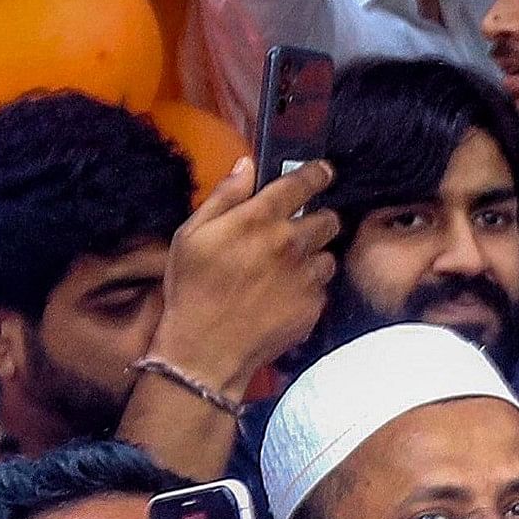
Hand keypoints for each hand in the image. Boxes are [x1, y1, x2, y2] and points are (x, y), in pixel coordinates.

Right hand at [148, 159, 339, 391]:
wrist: (204, 351)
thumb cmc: (193, 292)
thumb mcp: (191, 237)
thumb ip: (224, 196)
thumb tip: (246, 166)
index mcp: (259, 219)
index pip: (304, 182)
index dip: (318, 173)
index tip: (322, 172)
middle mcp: (290, 241)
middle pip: (328, 217)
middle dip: (316, 221)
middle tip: (295, 235)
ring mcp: (306, 273)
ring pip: (328, 253)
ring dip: (313, 257)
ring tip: (285, 271)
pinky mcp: (315, 302)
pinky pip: (322, 285)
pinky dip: (309, 287)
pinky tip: (285, 295)